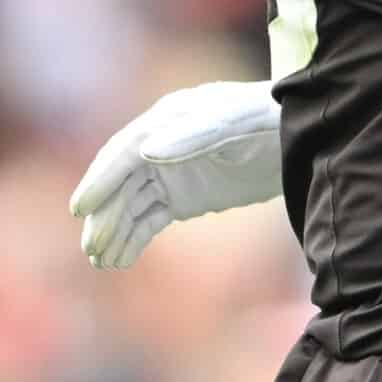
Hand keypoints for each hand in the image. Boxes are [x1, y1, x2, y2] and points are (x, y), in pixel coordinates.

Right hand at [68, 79, 282, 268]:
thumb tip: (145, 152)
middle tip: (90, 247)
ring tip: (102, 261)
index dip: (101, 181)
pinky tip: (120, 259)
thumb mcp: (233, 124)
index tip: (82, 208)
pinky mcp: (184, 197)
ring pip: (131, 205)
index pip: (123, 154)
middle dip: (104, 215)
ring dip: (114, 231)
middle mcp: (159, 145)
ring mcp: (170, 173)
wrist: (299, 137)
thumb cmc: (266, 121)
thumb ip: (191, 136)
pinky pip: (149, 219)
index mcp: (165, 120)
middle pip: (121, 183)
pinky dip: (134, 239)